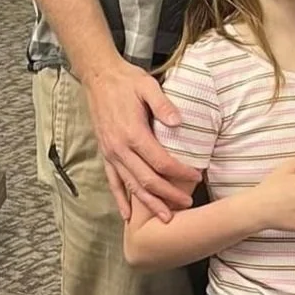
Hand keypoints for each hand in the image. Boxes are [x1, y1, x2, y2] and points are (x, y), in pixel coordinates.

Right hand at [83, 58, 200, 222]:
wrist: (98, 77)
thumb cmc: (126, 81)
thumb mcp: (147, 86)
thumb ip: (163, 105)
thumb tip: (179, 122)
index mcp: (133, 133)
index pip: (160, 162)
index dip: (180, 173)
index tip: (196, 176)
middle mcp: (120, 148)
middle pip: (146, 180)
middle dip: (168, 195)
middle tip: (187, 204)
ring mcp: (111, 153)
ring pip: (130, 186)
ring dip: (148, 203)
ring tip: (165, 217)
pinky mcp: (105, 154)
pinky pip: (112, 181)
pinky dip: (120, 199)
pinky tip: (127, 214)